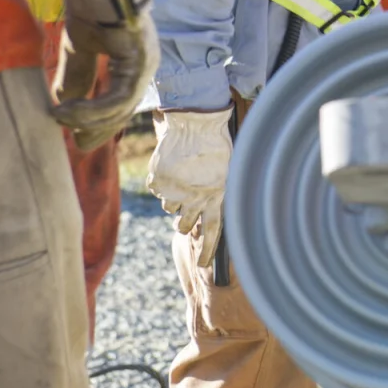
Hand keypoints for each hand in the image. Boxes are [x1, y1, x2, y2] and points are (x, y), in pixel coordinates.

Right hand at [35, 0, 157, 150]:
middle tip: (76, 145)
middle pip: (125, 109)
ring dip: (88, 120)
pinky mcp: (137, 57)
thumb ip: (75, 75)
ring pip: (120, 107)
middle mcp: (146, 63)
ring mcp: (145, 60)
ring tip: (60, 122)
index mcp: (135, 60)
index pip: (122, 102)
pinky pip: (115, 96)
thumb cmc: (91, 1)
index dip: (101, 123)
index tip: (77, 139)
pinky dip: (88, 108)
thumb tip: (60, 106)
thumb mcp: (80, 46)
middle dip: (99, 129)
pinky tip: (63, 112)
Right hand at [149, 107, 233, 264]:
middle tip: (186, 214)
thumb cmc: (217, 144)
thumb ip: (220, 193)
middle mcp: (193, 198)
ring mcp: (173, 190)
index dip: (207, 251)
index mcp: (216, 197)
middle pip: (185, 225)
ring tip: (184, 177)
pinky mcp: (158, 181)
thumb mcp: (229, 170)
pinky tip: (173, 167)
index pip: (212, 232)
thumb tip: (211, 215)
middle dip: (185, 223)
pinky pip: (158, 189)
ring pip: (170, 207)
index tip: (201, 265)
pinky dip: (163, 182)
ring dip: (175, 198)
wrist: (196, 122)